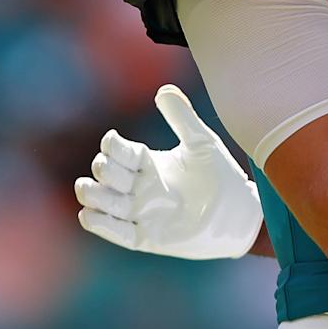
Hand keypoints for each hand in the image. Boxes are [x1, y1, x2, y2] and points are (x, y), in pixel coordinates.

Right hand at [74, 85, 263, 259]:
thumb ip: (182, 117)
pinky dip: (101, 225)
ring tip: (86, 188)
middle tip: (110, 168)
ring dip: (91, 194)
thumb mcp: (201, 142)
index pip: (120, 152)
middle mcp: (140, 187)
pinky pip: (117, 233)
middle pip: (106, 175)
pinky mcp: (147, 238)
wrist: (241, 213)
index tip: (113, 140)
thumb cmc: (222, 175)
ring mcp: (142, 213)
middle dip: (103, 169)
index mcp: (149, 163)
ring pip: (104, 202)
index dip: (112, 146)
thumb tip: (163, 90)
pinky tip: (89, 214)